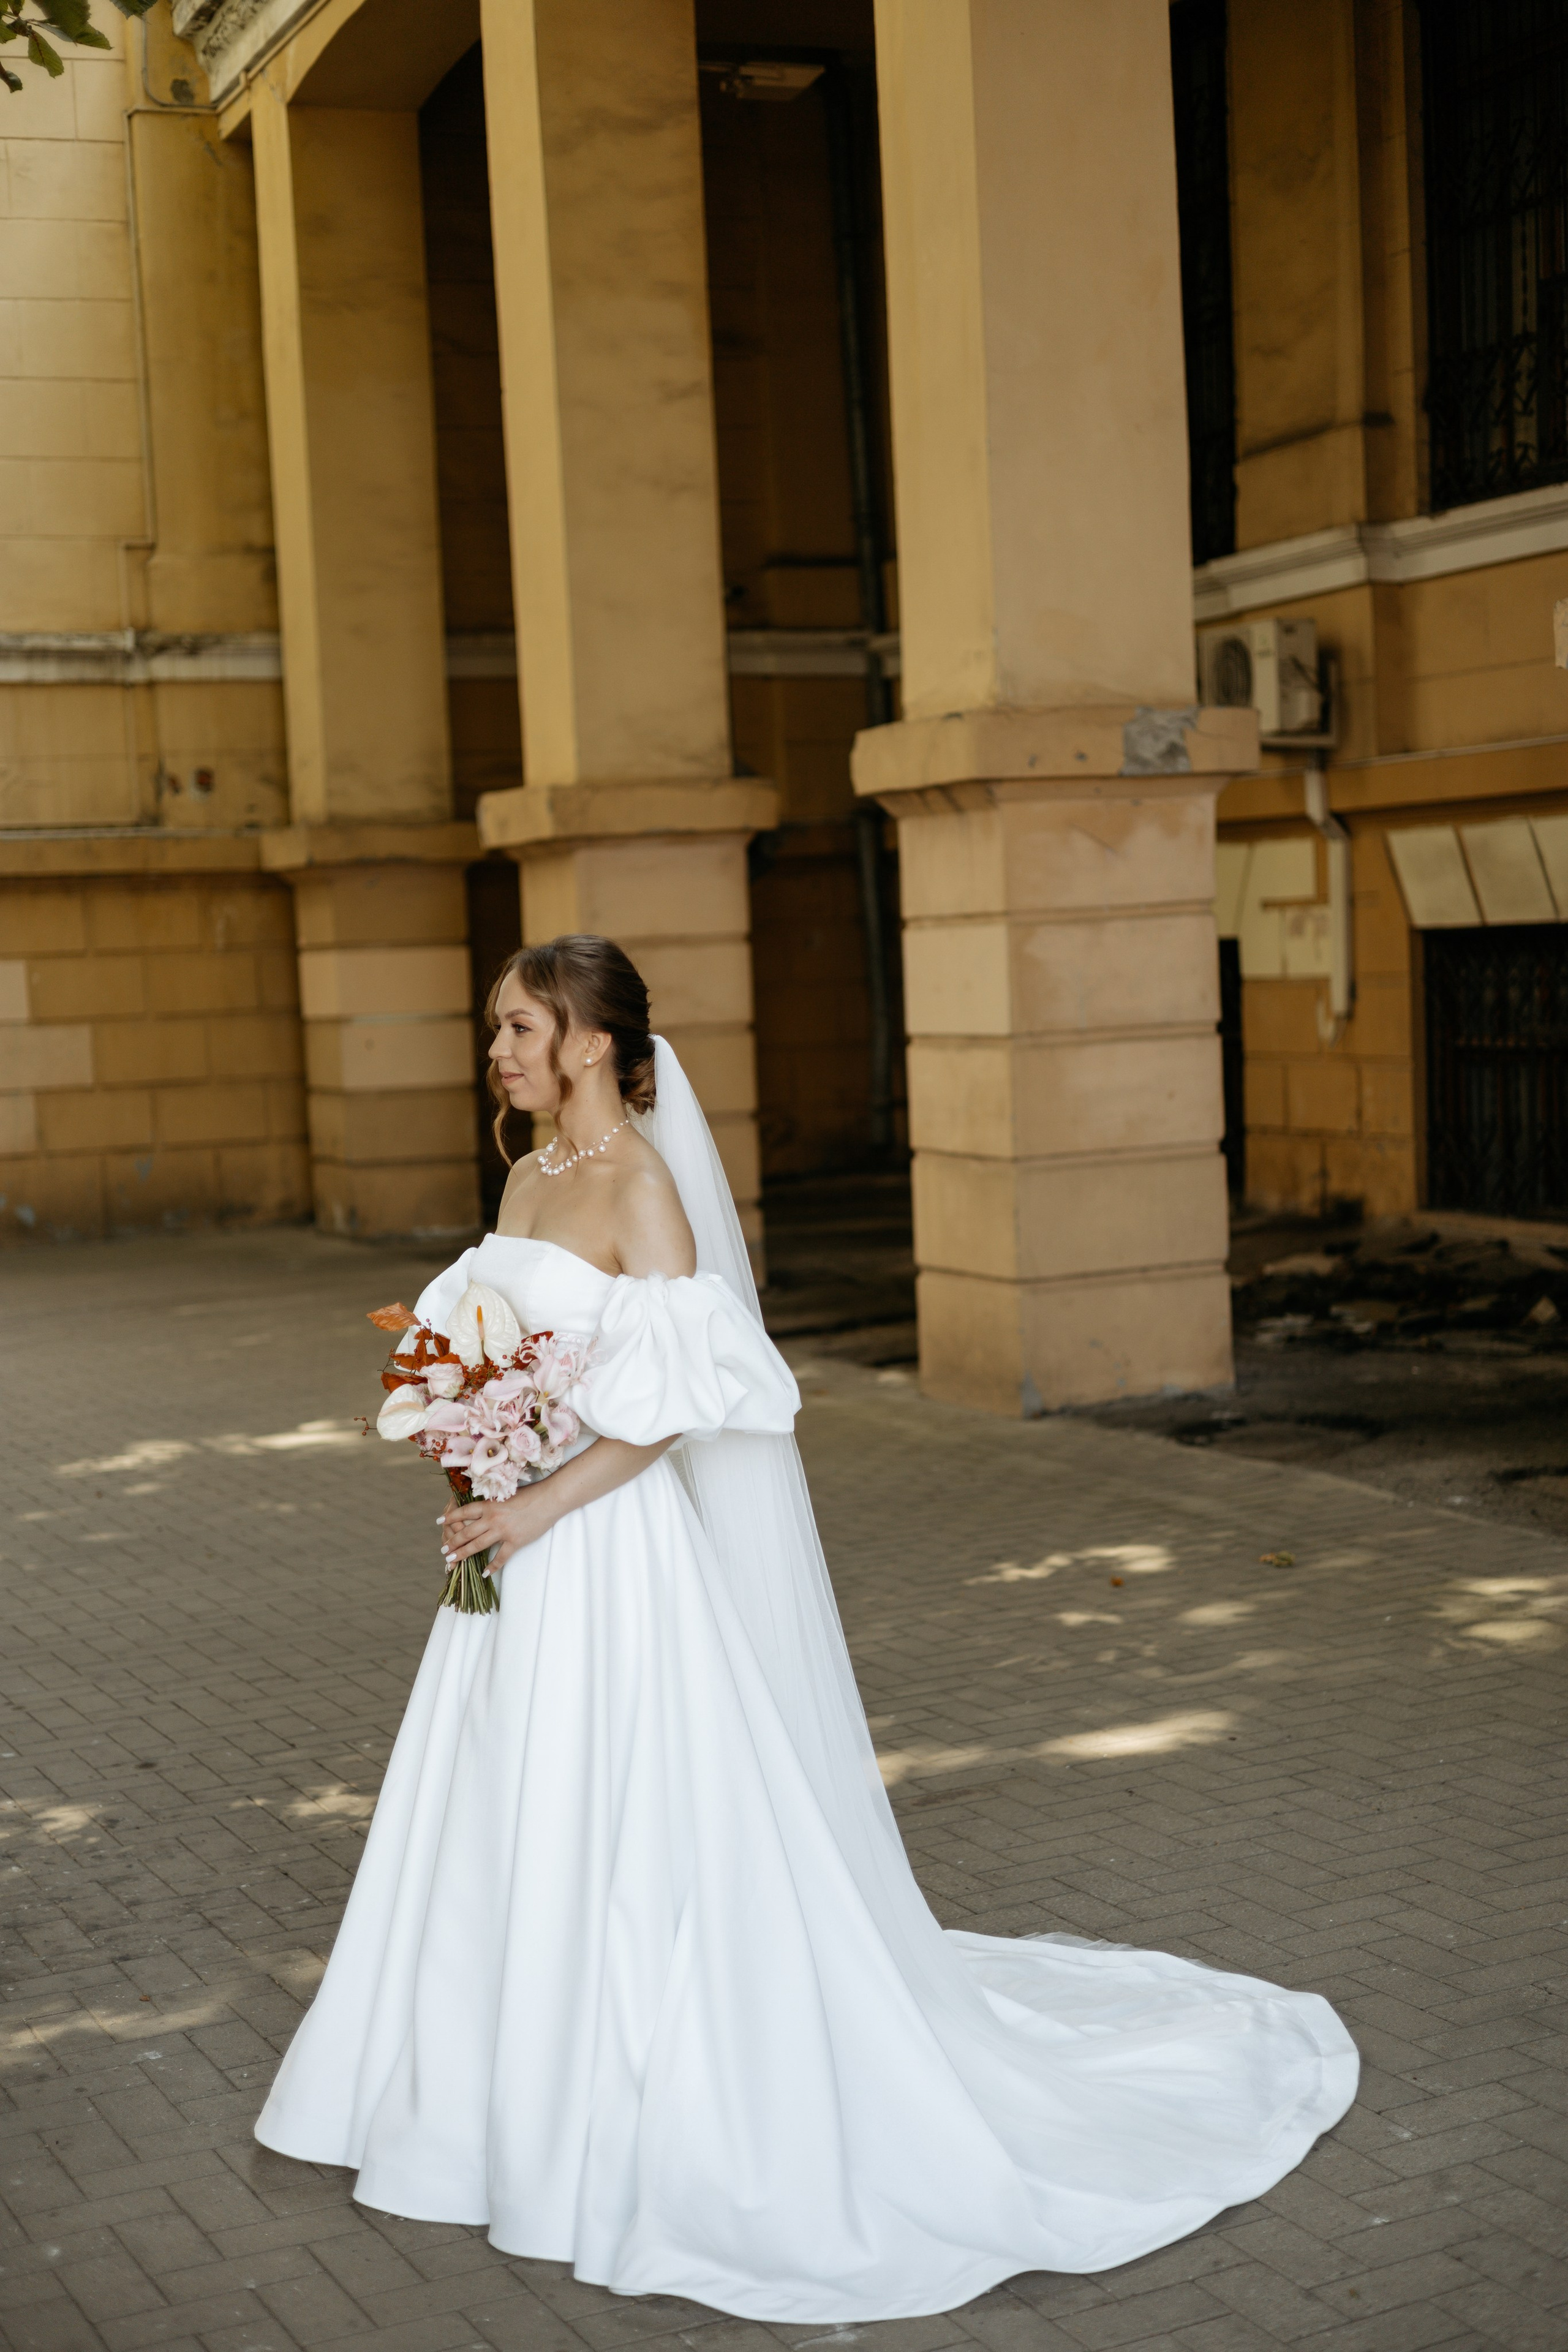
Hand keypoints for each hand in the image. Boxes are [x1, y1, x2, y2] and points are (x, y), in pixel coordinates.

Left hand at [439, 1484, 559, 1572]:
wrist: (549, 1500)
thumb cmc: (531, 1494)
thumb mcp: (506, 1495)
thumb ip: (493, 1503)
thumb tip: (483, 1509)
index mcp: (490, 1505)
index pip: (464, 1512)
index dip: (451, 1517)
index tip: (440, 1522)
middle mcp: (492, 1519)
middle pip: (466, 1532)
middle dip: (453, 1542)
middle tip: (444, 1549)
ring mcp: (503, 1531)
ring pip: (477, 1545)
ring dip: (463, 1554)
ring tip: (453, 1560)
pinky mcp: (515, 1542)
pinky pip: (500, 1558)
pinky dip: (492, 1567)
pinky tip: (484, 1573)